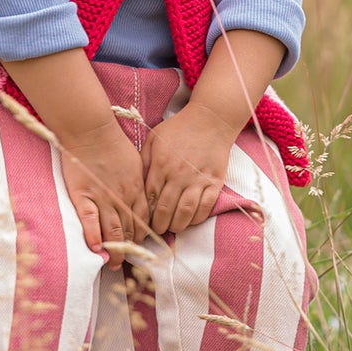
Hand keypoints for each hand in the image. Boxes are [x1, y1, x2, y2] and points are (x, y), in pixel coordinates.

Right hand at [59, 125, 149, 267]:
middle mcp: (122, 196)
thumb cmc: (112, 142)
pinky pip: (90, 221)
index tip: (140, 245)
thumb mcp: (135, 161)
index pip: (144, 219)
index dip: (142, 235)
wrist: (90, 130)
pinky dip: (93, 236)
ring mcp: (102, 197)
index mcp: (136, 188)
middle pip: (130, 229)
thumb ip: (139, 181)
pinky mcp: (83, 196)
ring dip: (115, 249)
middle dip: (130, 248)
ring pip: (113, 230)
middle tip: (127, 261)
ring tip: (113, 263)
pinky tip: (95, 249)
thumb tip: (141, 194)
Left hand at [142, 104, 236, 236]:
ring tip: (172, 228)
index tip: (143, 222)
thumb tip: (137, 183)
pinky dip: (198, 218)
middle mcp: (178, 174)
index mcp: (161, 164)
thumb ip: (144, 160)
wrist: (210, 120)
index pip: (150, 197)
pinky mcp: (214, 181)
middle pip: (166, 209)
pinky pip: (206, 206)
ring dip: (177, 225)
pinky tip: (191, 220)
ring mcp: (198, 179)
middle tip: (156, 231)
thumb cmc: (179, 128)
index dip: (145, 214)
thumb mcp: (154, 139)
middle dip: (159, 225)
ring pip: (186, 211)